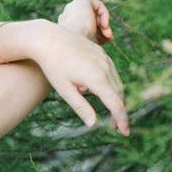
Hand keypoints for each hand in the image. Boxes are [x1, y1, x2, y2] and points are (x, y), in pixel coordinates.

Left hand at [35, 14, 127, 134]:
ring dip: (117, 98)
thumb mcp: (64, 89)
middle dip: (119, 111)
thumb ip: (81, 107)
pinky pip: (111, 71)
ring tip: (112, 112)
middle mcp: (105, 67)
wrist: (47, 38)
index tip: (124, 133)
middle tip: (115, 127)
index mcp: (97, 78)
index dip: (122, 120)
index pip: (116, 104)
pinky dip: (112, 84)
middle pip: (119, 94)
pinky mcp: (100, 52)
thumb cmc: (52, 66)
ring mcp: (104, 58)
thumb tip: (93, 124)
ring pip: (117, 82)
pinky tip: (105, 92)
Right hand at [58, 0, 113, 43]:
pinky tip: (104, 26)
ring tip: (108, 35)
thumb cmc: (80, 50)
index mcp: (65, 28)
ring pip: (94, 14)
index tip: (103, 43)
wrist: (72, 44)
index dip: (97, 35)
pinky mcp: (80, 1)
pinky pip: (98, 6)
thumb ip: (97, 39)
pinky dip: (104, 15)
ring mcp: (72, 8)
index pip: (84, 28)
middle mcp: (66, 17)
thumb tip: (108, 37)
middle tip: (109, 38)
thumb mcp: (90, 45)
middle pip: (90, 21)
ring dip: (104, 25)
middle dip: (101, 29)